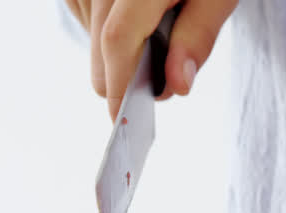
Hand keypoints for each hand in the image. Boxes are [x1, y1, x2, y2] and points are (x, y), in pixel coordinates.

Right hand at [65, 0, 237, 117]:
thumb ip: (198, 37)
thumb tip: (177, 86)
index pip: (118, 39)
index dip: (121, 84)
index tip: (123, 122)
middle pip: (102, 50)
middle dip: (129, 74)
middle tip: (168, 65)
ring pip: (92, 43)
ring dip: (121, 52)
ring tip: (155, 23)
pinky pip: (86, 25)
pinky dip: (109, 33)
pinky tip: (135, 17)